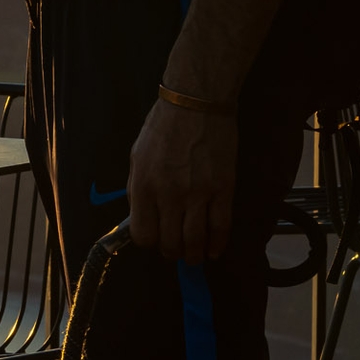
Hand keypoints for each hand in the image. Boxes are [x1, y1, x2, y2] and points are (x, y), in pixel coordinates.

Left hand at [125, 99, 238, 262]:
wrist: (196, 103)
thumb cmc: (163, 126)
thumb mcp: (136, 156)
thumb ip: (136, 189)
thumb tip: (140, 218)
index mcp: (143, 185)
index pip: (143, 234)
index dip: (149, 243)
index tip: (155, 241)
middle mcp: (169, 194)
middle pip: (170, 243)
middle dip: (172, 253)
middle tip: (176, 252)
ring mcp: (198, 193)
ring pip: (196, 241)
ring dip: (195, 255)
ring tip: (195, 257)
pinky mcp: (223, 189)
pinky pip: (221, 227)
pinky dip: (218, 244)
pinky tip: (215, 250)